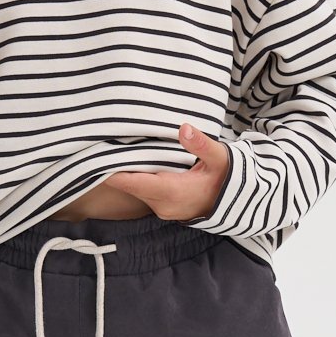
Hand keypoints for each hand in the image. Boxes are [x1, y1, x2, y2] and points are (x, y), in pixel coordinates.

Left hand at [98, 123, 231, 222]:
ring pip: (135, 188)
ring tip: (113, 149)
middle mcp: (162, 204)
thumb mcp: (220, 158)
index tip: (96, 153)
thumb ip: (201, 144)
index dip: (110, 170)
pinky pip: (143, 192)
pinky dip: (137, 178)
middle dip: (115, 166)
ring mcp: (162, 209)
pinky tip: (134, 161)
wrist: (239, 203)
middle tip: (101, 143)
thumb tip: (184, 128)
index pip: (130, 182)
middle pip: (129, 184)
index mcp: (171, 191)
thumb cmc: (229, 179)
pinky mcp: (164, 208)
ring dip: (125, 172)